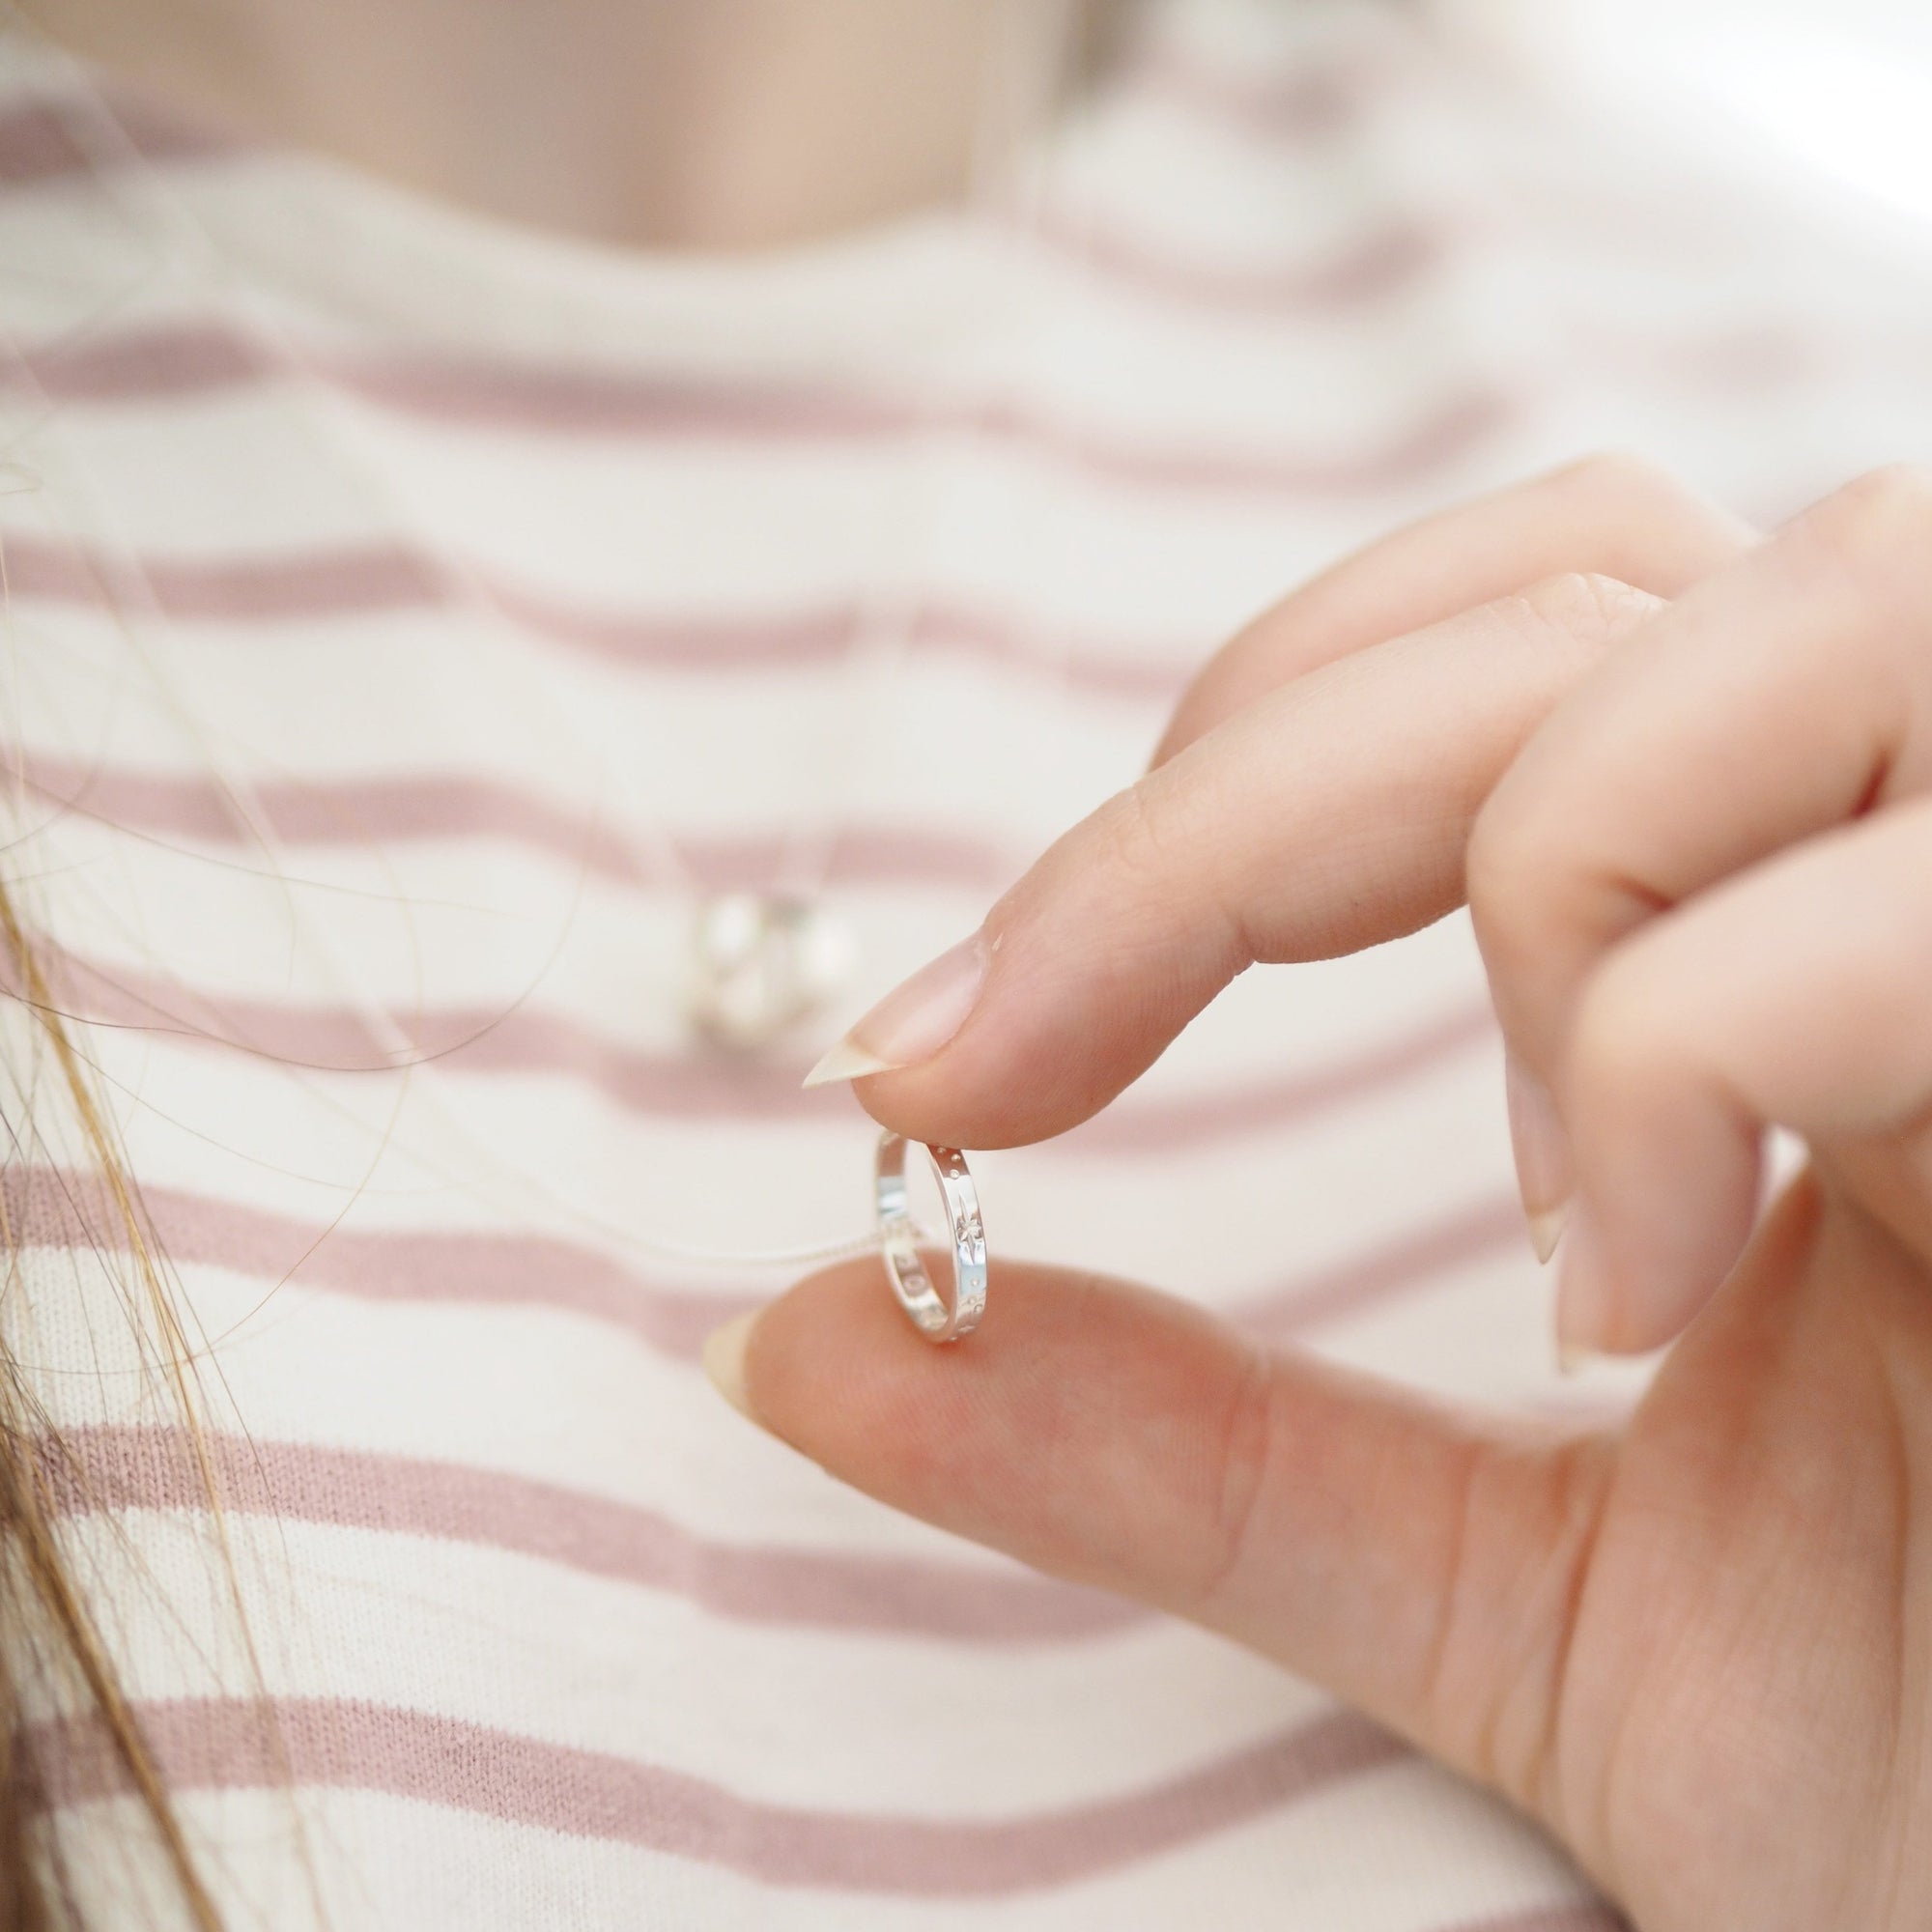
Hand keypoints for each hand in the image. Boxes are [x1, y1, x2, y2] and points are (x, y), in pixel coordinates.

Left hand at [707, 457, 1931, 1929]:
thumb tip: (797, 1341)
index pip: (1529, 623)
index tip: (948, 1056)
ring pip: (1793, 612)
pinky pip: (1894, 908)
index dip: (1215, 771)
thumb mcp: (1499, 1587)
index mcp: (1822, 935)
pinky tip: (1645, 1300)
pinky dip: (1678, 1053)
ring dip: (1533, 877)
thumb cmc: (1913, 1770)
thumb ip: (1178, 1444)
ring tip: (1538, 1227)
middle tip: (1008, 1070)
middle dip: (1225, 814)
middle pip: (1581, 584)